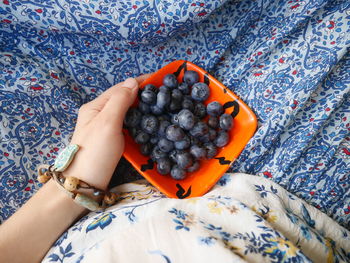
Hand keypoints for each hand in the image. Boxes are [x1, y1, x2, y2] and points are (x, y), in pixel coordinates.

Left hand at [63, 75, 150, 189]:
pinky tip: (148, 123)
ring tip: (160, 106)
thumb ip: (120, 100)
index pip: (120, 87)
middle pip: (123, 98)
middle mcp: (99, 114)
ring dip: (141, 107)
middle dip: (142, 94)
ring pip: (126, 112)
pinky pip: (127, 125)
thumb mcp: (107, 122)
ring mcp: (105, 128)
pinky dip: (138, 121)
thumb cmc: (95, 152)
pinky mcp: (111, 141)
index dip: (140, 82)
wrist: (83, 184)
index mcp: (96, 106)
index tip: (160, 79)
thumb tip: (133, 82)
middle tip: (164, 95)